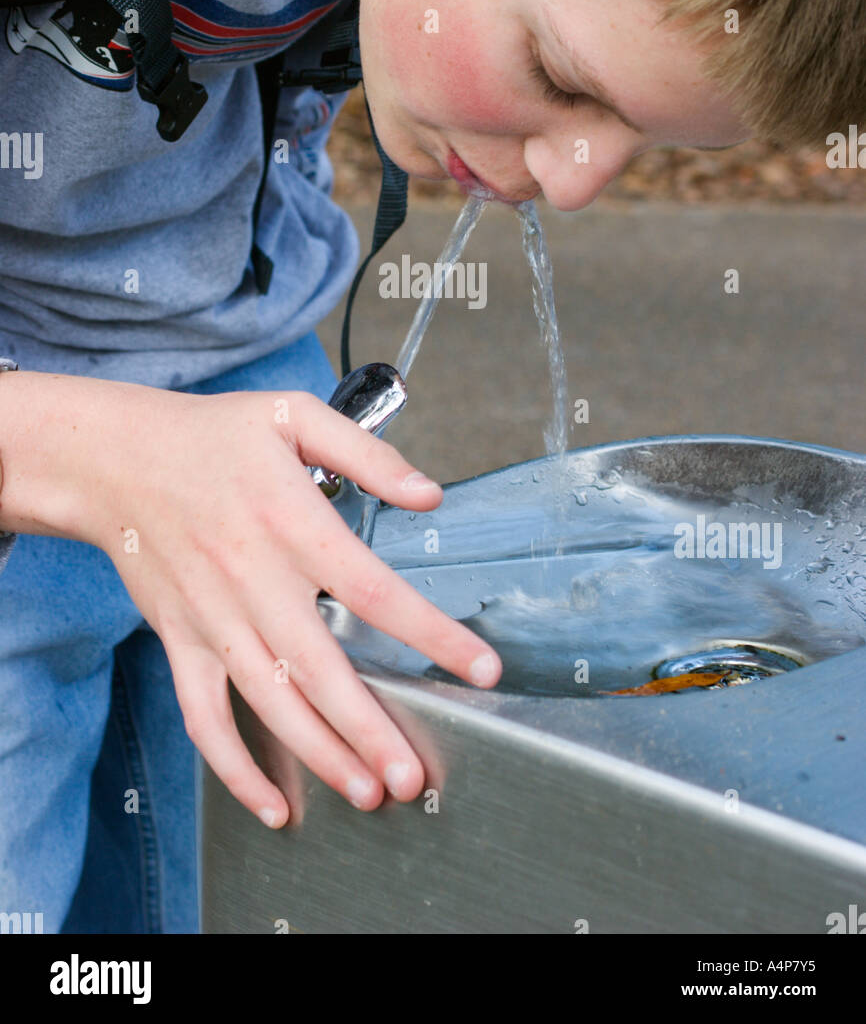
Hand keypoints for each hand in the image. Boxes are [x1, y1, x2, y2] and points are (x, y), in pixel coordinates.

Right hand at [82, 385, 500, 825]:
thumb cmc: (212, 436)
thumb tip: (430, 493)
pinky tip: (273, 804)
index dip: (432, 634)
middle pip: (320, 668)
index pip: (375, 590)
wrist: (115, 457)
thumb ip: (368, 456)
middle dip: (369, 729)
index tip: (482, 668)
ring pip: (269, 702)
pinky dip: (235, 768)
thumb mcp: (294, 417)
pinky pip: (205, 716)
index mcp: (292, 523)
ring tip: (366, 792)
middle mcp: (253, 578)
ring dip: (318, 755)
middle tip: (412, 776)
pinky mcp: (179, 640)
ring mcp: (212, 617)